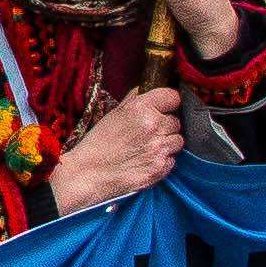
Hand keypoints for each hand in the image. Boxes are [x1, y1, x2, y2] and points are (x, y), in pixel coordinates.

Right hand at [48, 87, 188, 214]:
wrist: (88, 174)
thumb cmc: (97, 144)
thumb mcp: (112, 115)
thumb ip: (133, 101)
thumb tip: (144, 92)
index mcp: (141, 108)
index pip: (172, 97)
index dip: (167, 103)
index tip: (163, 107)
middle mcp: (154, 126)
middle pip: (176, 121)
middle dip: (165, 125)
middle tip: (148, 132)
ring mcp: (159, 149)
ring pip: (178, 140)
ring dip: (167, 142)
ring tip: (148, 147)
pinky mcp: (161, 168)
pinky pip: (172, 159)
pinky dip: (163, 160)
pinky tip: (147, 160)